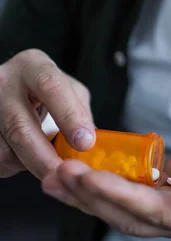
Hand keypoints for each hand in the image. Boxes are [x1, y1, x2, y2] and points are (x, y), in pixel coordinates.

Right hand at [0, 49, 95, 178]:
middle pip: (20, 127)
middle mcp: (3, 82)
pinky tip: (23, 155)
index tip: (85, 142)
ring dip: (29, 164)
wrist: (9, 90)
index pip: (50, 86)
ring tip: (43, 158)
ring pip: (6, 150)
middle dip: (45, 158)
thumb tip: (90, 146)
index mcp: (32, 65)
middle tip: (65, 175)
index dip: (69, 116)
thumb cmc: (44, 91)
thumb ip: (80, 113)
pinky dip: (14, 166)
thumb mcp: (68, 90)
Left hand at [42, 128, 170, 240]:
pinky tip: (77, 172)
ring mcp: (168, 209)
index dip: (120, 196)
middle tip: (58, 173)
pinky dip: (100, 185)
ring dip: (86, 195)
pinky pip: (126, 193)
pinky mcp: (161, 192)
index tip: (89, 177)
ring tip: (54, 177)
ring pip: (120, 209)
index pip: (153, 212)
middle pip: (127, 216)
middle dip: (91, 197)